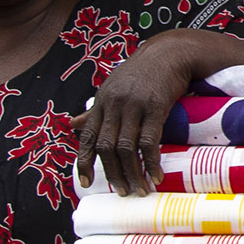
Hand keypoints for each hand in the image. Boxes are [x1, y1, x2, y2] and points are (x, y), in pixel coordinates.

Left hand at [74, 30, 197, 196]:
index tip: (86, 182)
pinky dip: (152, 162)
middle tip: (122, 191)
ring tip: (139, 189)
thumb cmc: (143, 72)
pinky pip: (149, 141)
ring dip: (132, 173)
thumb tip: (72, 124)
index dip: (84, 162)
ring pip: (126, 148)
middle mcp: (114, 104)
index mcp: (102, 102)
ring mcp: (134, 106)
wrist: (171, 52)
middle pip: (106, 146)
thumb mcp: (114, 87)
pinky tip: (156, 175)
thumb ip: (95, 110)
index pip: (87, 137)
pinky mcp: (156, 107)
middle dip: (112, 173)